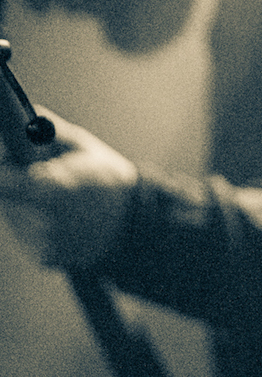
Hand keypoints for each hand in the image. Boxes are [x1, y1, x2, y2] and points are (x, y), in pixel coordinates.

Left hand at [0, 113, 139, 271]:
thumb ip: (47, 132)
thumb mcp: (82, 146)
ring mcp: (43, 243)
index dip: (4, 169)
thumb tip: (21, 118)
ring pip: (12, 213)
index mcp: (54, 188)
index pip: (2, 182)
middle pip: (4, 196)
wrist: (133, 223)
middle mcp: (45, 221)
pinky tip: (59, 216)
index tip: (10, 161)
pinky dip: (32, 220)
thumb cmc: (107, 177)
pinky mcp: (43, 258)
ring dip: (22, 201)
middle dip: (13, 182)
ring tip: (56, 196)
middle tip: (39, 173)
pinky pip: (23, 231)